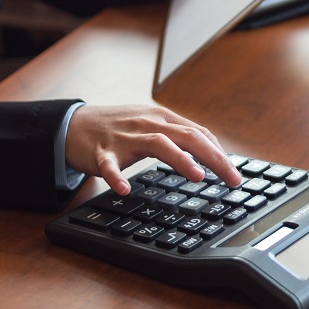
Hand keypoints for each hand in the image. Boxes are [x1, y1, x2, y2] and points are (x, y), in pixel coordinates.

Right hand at [65, 104, 241, 195]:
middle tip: (232, 178)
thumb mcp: (152, 124)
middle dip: (214, 158)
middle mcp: (148, 124)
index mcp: (162, 118)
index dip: (219, 153)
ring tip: (198, 176)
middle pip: (187, 137)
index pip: (199, 133)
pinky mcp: (101, 152)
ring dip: (180, 159)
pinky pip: (109, 166)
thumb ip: (178, 136)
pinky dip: (116, 177)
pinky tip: (124, 190)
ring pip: (158, 144)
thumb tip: (211, 152)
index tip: (234, 174)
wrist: (74, 124)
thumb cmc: (119, 126)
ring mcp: (125, 137)